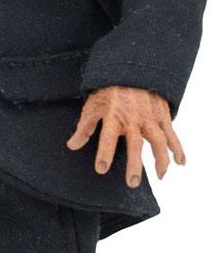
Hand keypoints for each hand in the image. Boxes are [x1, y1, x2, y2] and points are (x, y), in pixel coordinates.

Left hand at [66, 86, 185, 187]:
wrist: (133, 70)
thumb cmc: (110, 91)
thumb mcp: (93, 105)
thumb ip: (84, 127)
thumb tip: (72, 146)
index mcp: (113, 116)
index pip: (107, 138)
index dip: (104, 153)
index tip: (101, 169)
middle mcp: (133, 119)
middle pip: (136, 144)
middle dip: (134, 164)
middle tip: (132, 183)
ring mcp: (150, 117)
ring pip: (159, 141)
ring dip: (161, 160)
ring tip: (160, 176)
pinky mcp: (163, 116)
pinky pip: (172, 134)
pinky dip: (178, 148)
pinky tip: (181, 162)